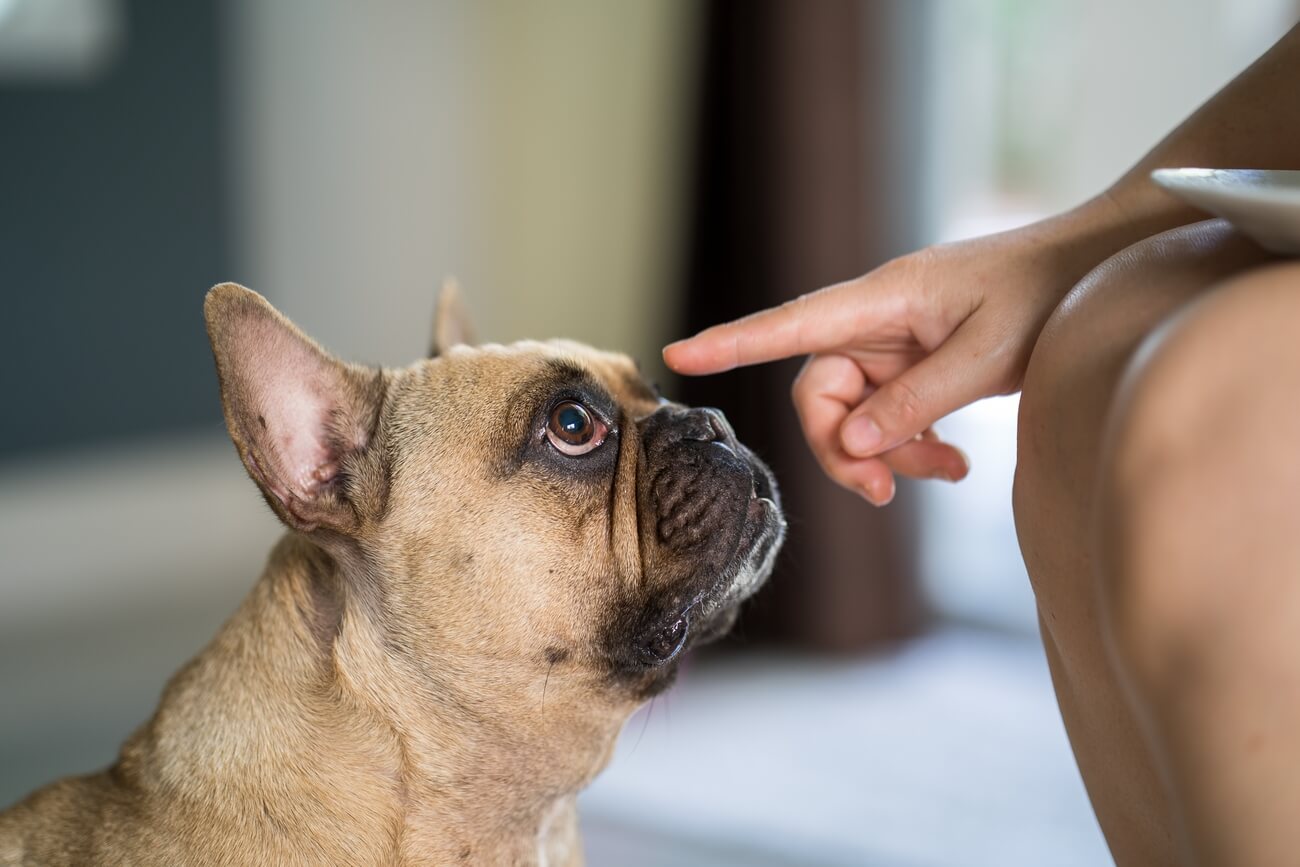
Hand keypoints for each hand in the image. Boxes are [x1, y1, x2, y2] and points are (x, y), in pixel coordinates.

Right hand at [664, 212, 1108, 504]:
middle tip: (880, 493)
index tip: (678, 353)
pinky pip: (889, 414)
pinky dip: (912, 446)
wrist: (1094, 270)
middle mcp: (875, 321)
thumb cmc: (1046, 293)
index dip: (731, 343)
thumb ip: (917, 401)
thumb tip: (851, 442)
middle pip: (818, 393)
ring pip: (854, 414)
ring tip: (948, 474)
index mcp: (882, 300)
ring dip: (887, 455)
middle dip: (841, 448)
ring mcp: (894, 344)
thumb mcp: (988, 354)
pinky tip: (954, 464)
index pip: (788, 325)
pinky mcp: (916, 363)